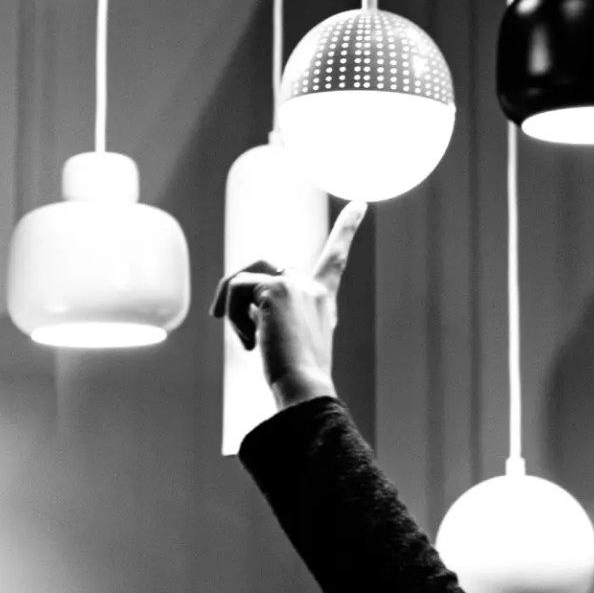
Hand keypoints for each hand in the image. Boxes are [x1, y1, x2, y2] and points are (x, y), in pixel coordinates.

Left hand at [209, 200, 367, 401]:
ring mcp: (296, 285)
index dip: (347, 229)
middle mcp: (314, 287)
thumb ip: (275, 315)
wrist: (304, 389)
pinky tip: (252, 345)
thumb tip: (242, 307)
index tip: (359, 203)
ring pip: (244, 279)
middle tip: (244, 337)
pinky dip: (233, 318)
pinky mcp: (276, 289)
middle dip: (241, 303)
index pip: (335, 257)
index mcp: (324, 299)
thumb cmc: (296, 377)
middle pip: (263, 270)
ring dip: (235, 310)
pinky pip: (236, 290)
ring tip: (250, 343)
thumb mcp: (289, 339)